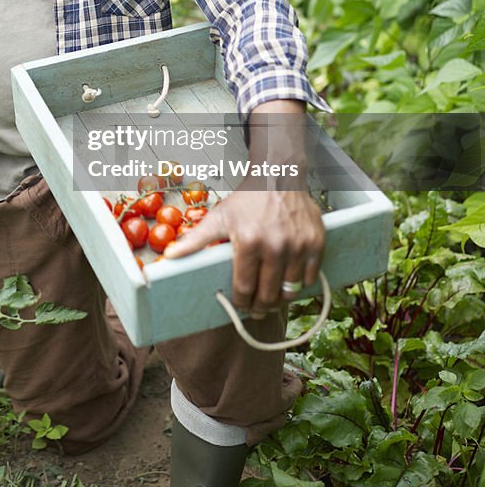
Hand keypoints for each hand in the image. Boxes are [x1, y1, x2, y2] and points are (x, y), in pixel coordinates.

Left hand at [162, 187, 324, 315]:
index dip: (241, 302)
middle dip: (260, 307)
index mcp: (248, 242)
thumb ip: (195, 239)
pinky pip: (311, 278)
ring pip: (291, 290)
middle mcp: (275, 246)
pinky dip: (301, 283)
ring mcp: (299, 246)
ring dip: (281, 298)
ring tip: (273, 296)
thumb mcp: (219, 217)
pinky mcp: (316, 243)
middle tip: (257, 310)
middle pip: (268, 295)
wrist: (279, 175)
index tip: (240, 305)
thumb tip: (169, 256)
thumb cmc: (247, 198)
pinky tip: (289, 280)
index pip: (244, 288)